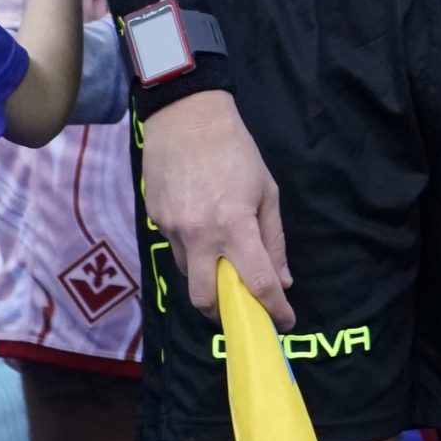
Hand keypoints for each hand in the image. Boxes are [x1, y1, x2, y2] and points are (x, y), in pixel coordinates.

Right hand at [140, 90, 291, 325]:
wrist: (186, 118)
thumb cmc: (236, 152)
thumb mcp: (267, 192)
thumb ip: (274, 240)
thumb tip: (283, 279)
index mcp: (235, 225)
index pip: (257, 282)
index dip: (274, 308)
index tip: (285, 322)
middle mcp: (199, 235)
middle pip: (206, 299)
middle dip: (225, 312)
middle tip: (242, 307)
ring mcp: (172, 229)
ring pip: (188, 274)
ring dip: (207, 277)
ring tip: (222, 258)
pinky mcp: (154, 220)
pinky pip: (175, 249)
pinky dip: (191, 251)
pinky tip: (201, 228)